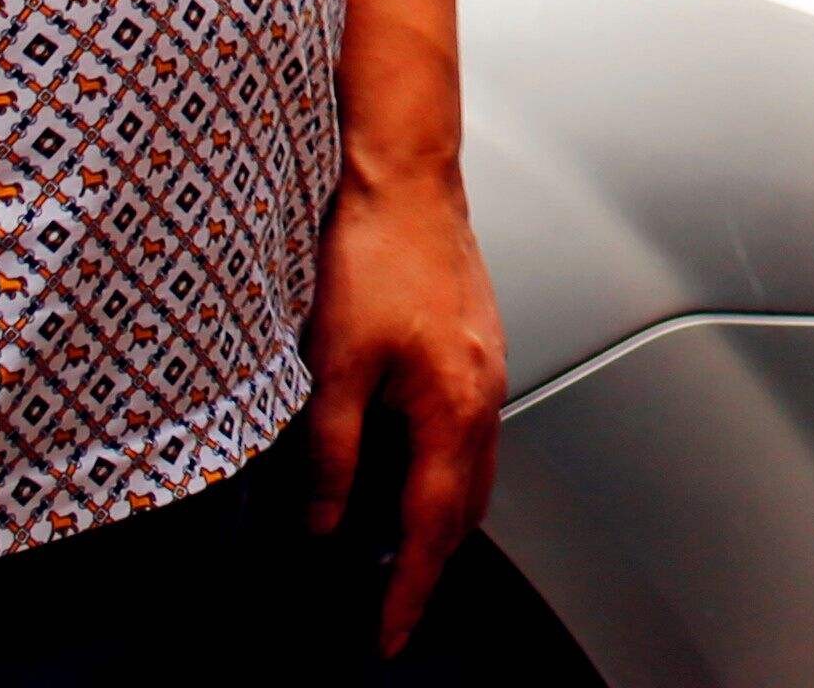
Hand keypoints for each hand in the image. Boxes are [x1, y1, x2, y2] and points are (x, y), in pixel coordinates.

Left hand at [307, 156, 504, 658]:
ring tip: (385, 545)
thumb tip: (327, 522)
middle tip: (386, 601)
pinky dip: (440, 469)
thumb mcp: (333, 366)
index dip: (409, 590)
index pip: (432, 528)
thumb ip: (332, 453)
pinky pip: (468, 431)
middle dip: (428, 561)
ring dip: (436, 515)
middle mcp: (483, 394)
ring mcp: (486, 368)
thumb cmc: (373, 254)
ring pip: (472, 470)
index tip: (389, 636)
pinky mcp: (476, 346)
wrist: (405, 178)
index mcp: (454, 408)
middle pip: (466, 508)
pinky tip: (400, 462)